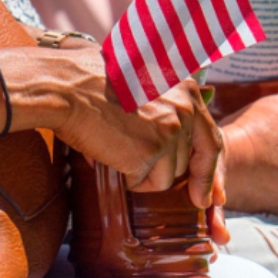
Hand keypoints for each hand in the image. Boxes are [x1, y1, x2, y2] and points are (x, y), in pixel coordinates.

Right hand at [38, 42, 222, 208]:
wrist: (66, 86)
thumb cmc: (92, 82)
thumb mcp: (143, 81)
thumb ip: (169, 102)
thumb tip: (185, 127)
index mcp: (187, 88)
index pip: (210, 138)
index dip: (208, 171)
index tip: (209, 195)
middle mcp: (185, 108)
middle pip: (189, 163)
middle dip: (168, 174)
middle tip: (147, 175)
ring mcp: (171, 130)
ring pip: (167, 177)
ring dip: (141, 171)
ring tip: (115, 146)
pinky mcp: (152, 150)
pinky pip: (145, 182)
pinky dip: (126, 177)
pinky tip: (110, 153)